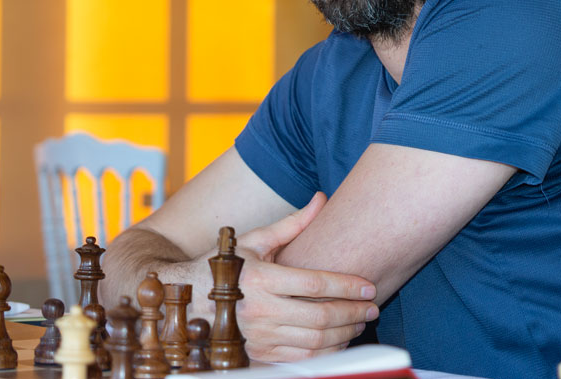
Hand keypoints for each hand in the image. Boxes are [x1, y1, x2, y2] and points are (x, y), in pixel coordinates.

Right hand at [230, 192, 379, 361]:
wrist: (188, 299)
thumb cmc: (225, 265)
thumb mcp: (255, 241)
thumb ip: (292, 225)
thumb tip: (321, 200)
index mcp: (259, 278)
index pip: (315, 285)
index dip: (347, 287)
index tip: (370, 287)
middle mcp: (258, 310)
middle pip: (320, 317)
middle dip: (353, 313)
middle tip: (372, 308)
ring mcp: (258, 337)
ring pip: (314, 342)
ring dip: (344, 334)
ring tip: (359, 322)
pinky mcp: (258, 354)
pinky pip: (301, 359)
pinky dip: (326, 352)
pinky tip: (338, 340)